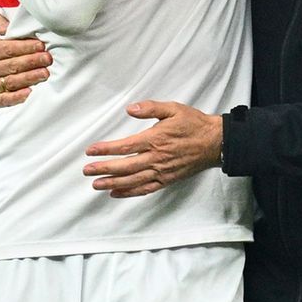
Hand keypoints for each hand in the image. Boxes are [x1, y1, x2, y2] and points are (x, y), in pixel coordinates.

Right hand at [0, 10, 50, 107]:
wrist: (0, 59)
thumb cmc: (5, 40)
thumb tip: (7, 26)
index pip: (7, 48)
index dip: (25, 47)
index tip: (40, 45)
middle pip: (12, 65)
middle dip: (32, 61)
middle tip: (48, 59)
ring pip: (11, 81)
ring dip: (30, 77)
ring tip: (45, 73)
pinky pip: (5, 100)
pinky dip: (17, 97)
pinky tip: (30, 93)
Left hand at [82, 101, 222, 197]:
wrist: (215, 142)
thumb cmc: (194, 123)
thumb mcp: (173, 108)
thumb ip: (151, 108)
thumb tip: (129, 109)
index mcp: (156, 139)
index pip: (125, 146)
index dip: (106, 150)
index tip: (91, 151)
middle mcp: (156, 158)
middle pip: (125, 166)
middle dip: (103, 169)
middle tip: (86, 170)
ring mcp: (162, 171)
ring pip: (133, 180)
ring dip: (112, 183)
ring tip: (96, 185)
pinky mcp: (167, 180)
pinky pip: (145, 188)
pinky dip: (129, 192)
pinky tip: (116, 193)